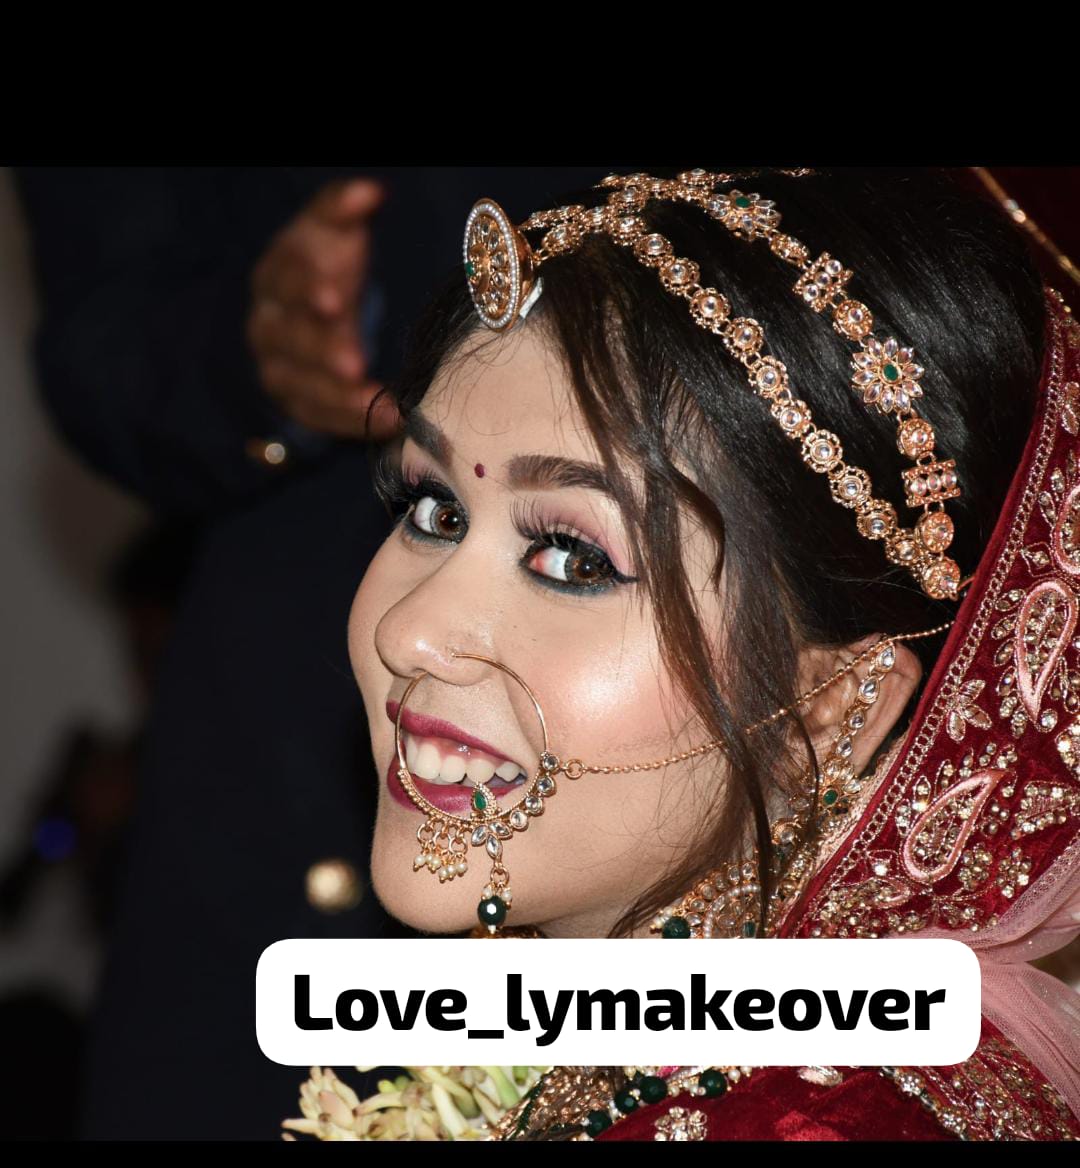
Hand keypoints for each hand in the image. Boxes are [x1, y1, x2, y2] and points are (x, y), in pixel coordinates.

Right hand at [247, 177, 401, 441]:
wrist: (311, 315)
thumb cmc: (329, 266)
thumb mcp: (334, 234)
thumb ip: (344, 210)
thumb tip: (370, 191)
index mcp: (277, 276)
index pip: (285, 280)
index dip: (307, 290)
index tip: (334, 300)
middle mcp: (270, 325)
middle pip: (290, 340)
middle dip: (323, 351)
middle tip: (354, 363)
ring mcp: (279, 368)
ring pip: (302, 386)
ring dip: (341, 397)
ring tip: (383, 403)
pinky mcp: (297, 403)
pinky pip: (320, 418)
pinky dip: (353, 422)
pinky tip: (389, 422)